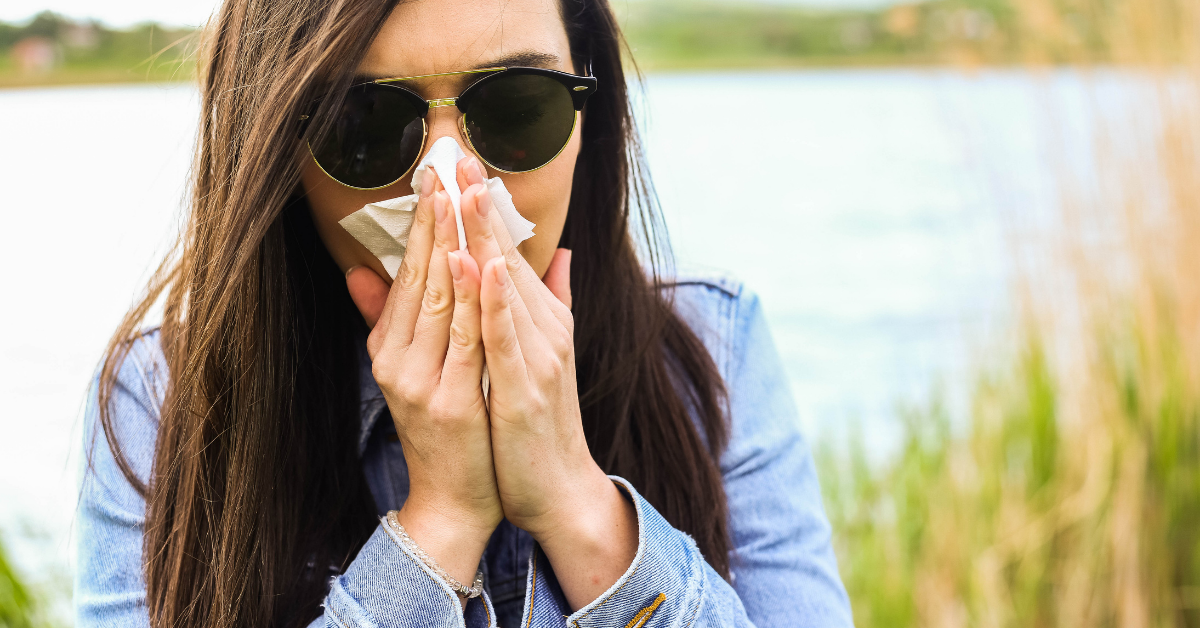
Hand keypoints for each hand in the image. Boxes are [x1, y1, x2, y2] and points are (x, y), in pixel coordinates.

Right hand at [347, 168, 502, 589]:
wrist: (452, 502)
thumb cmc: (444, 432)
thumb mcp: (409, 372)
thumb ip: (389, 321)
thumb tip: (360, 271)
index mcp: (390, 347)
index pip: (407, 273)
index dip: (421, 223)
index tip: (434, 175)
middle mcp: (396, 360)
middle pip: (419, 277)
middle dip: (434, 218)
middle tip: (444, 164)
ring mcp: (420, 382)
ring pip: (439, 300)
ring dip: (451, 243)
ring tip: (459, 194)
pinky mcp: (448, 403)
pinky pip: (464, 341)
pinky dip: (471, 300)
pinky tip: (478, 262)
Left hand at [454, 157, 637, 609]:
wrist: (558, 489)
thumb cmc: (538, 424)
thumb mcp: (542, 355)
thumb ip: (550, 302)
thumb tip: (560, 253)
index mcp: (541, 320)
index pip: (506, 254)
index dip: (482, 210)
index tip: (459, 165)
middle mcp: (545, 330)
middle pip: (507, 258)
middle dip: (480, 207)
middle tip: (457, 156)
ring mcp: (539, 358)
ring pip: (506, 287)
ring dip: (485, 237)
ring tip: (463, 193)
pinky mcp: (528, 388)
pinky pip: (506, 336)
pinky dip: (494, 299)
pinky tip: (481, 264)